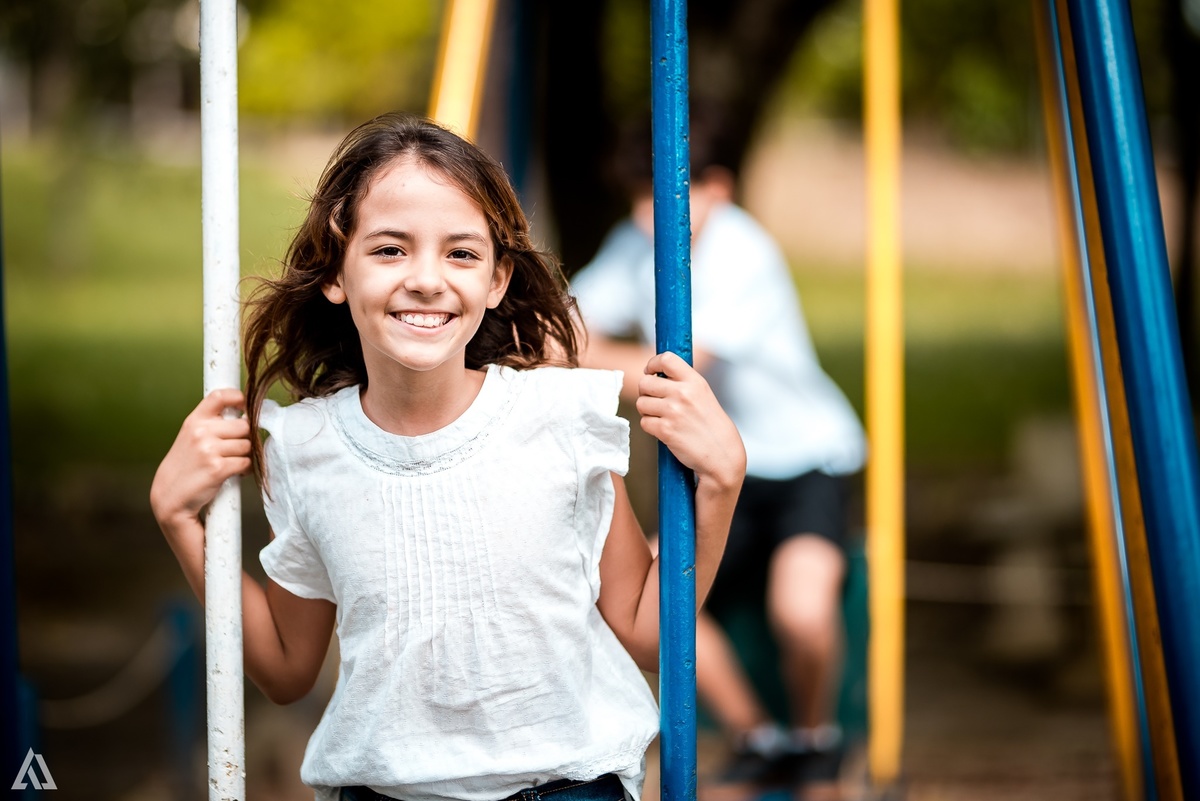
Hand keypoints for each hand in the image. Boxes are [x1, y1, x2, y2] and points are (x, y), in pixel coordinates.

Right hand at [150, 388, 250, 529]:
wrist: (170, 497)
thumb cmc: (185, 467)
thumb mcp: (192, 438)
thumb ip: (212, 425)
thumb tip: (247, 416)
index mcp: (194, 421)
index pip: (220, 396)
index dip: (239, 398)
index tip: (245, 407)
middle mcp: (201, 432)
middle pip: (244, 425)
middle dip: (245, 438)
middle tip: (235, 450)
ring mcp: (209, 450)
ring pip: (247, 445)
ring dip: (245, 456)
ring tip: (231, 463)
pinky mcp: (218, 468)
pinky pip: (246, 463)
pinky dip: (245, 470)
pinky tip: (234, 473)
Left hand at [635, 351, 745, 489]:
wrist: (722, 456)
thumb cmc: (713, 428)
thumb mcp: (704, 396)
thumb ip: (684, 384)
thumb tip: (657, 375)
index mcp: (695, 381)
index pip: (666, 359)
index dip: (652, 364)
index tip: (650, 372)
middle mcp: (683, 393)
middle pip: (645, 382)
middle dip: (646, 392)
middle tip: (655, 400)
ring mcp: (673, 411)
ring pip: (641, 403)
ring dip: (647, 410)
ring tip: (661, 417)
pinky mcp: (665, 430)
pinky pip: (644, 422)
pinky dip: (650, 426)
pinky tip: (664, 430)